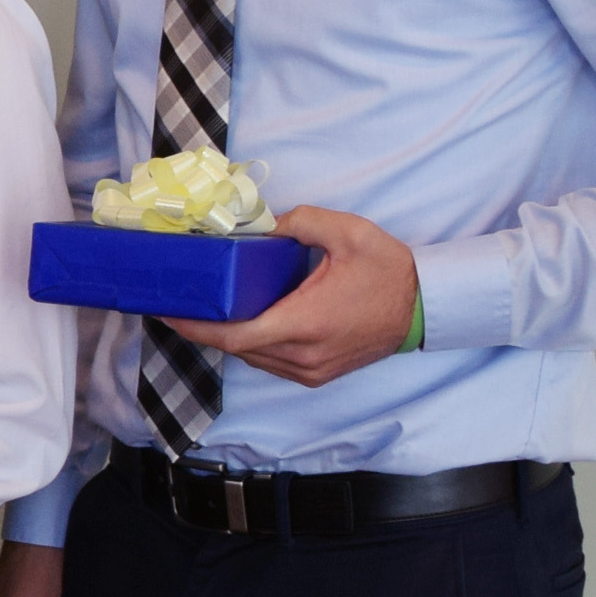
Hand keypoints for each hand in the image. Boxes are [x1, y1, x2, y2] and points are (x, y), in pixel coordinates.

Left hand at [165, 207, 415, 388]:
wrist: (427, 308)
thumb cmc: (389, 272)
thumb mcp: (349, 233)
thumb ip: (302, 221)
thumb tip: (264, 223)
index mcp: (305, 323)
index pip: (234, 336)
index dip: (194, 327)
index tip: (168, 312)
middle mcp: (303, 355)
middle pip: (235, 348)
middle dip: (203, 328)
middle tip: (179, 303)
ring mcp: (310, 370)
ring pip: (251, 359)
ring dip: (228, 337)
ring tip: (205, 310)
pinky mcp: (316, 375)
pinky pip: (270, 363)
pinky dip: (251, 345)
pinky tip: (242, 322)